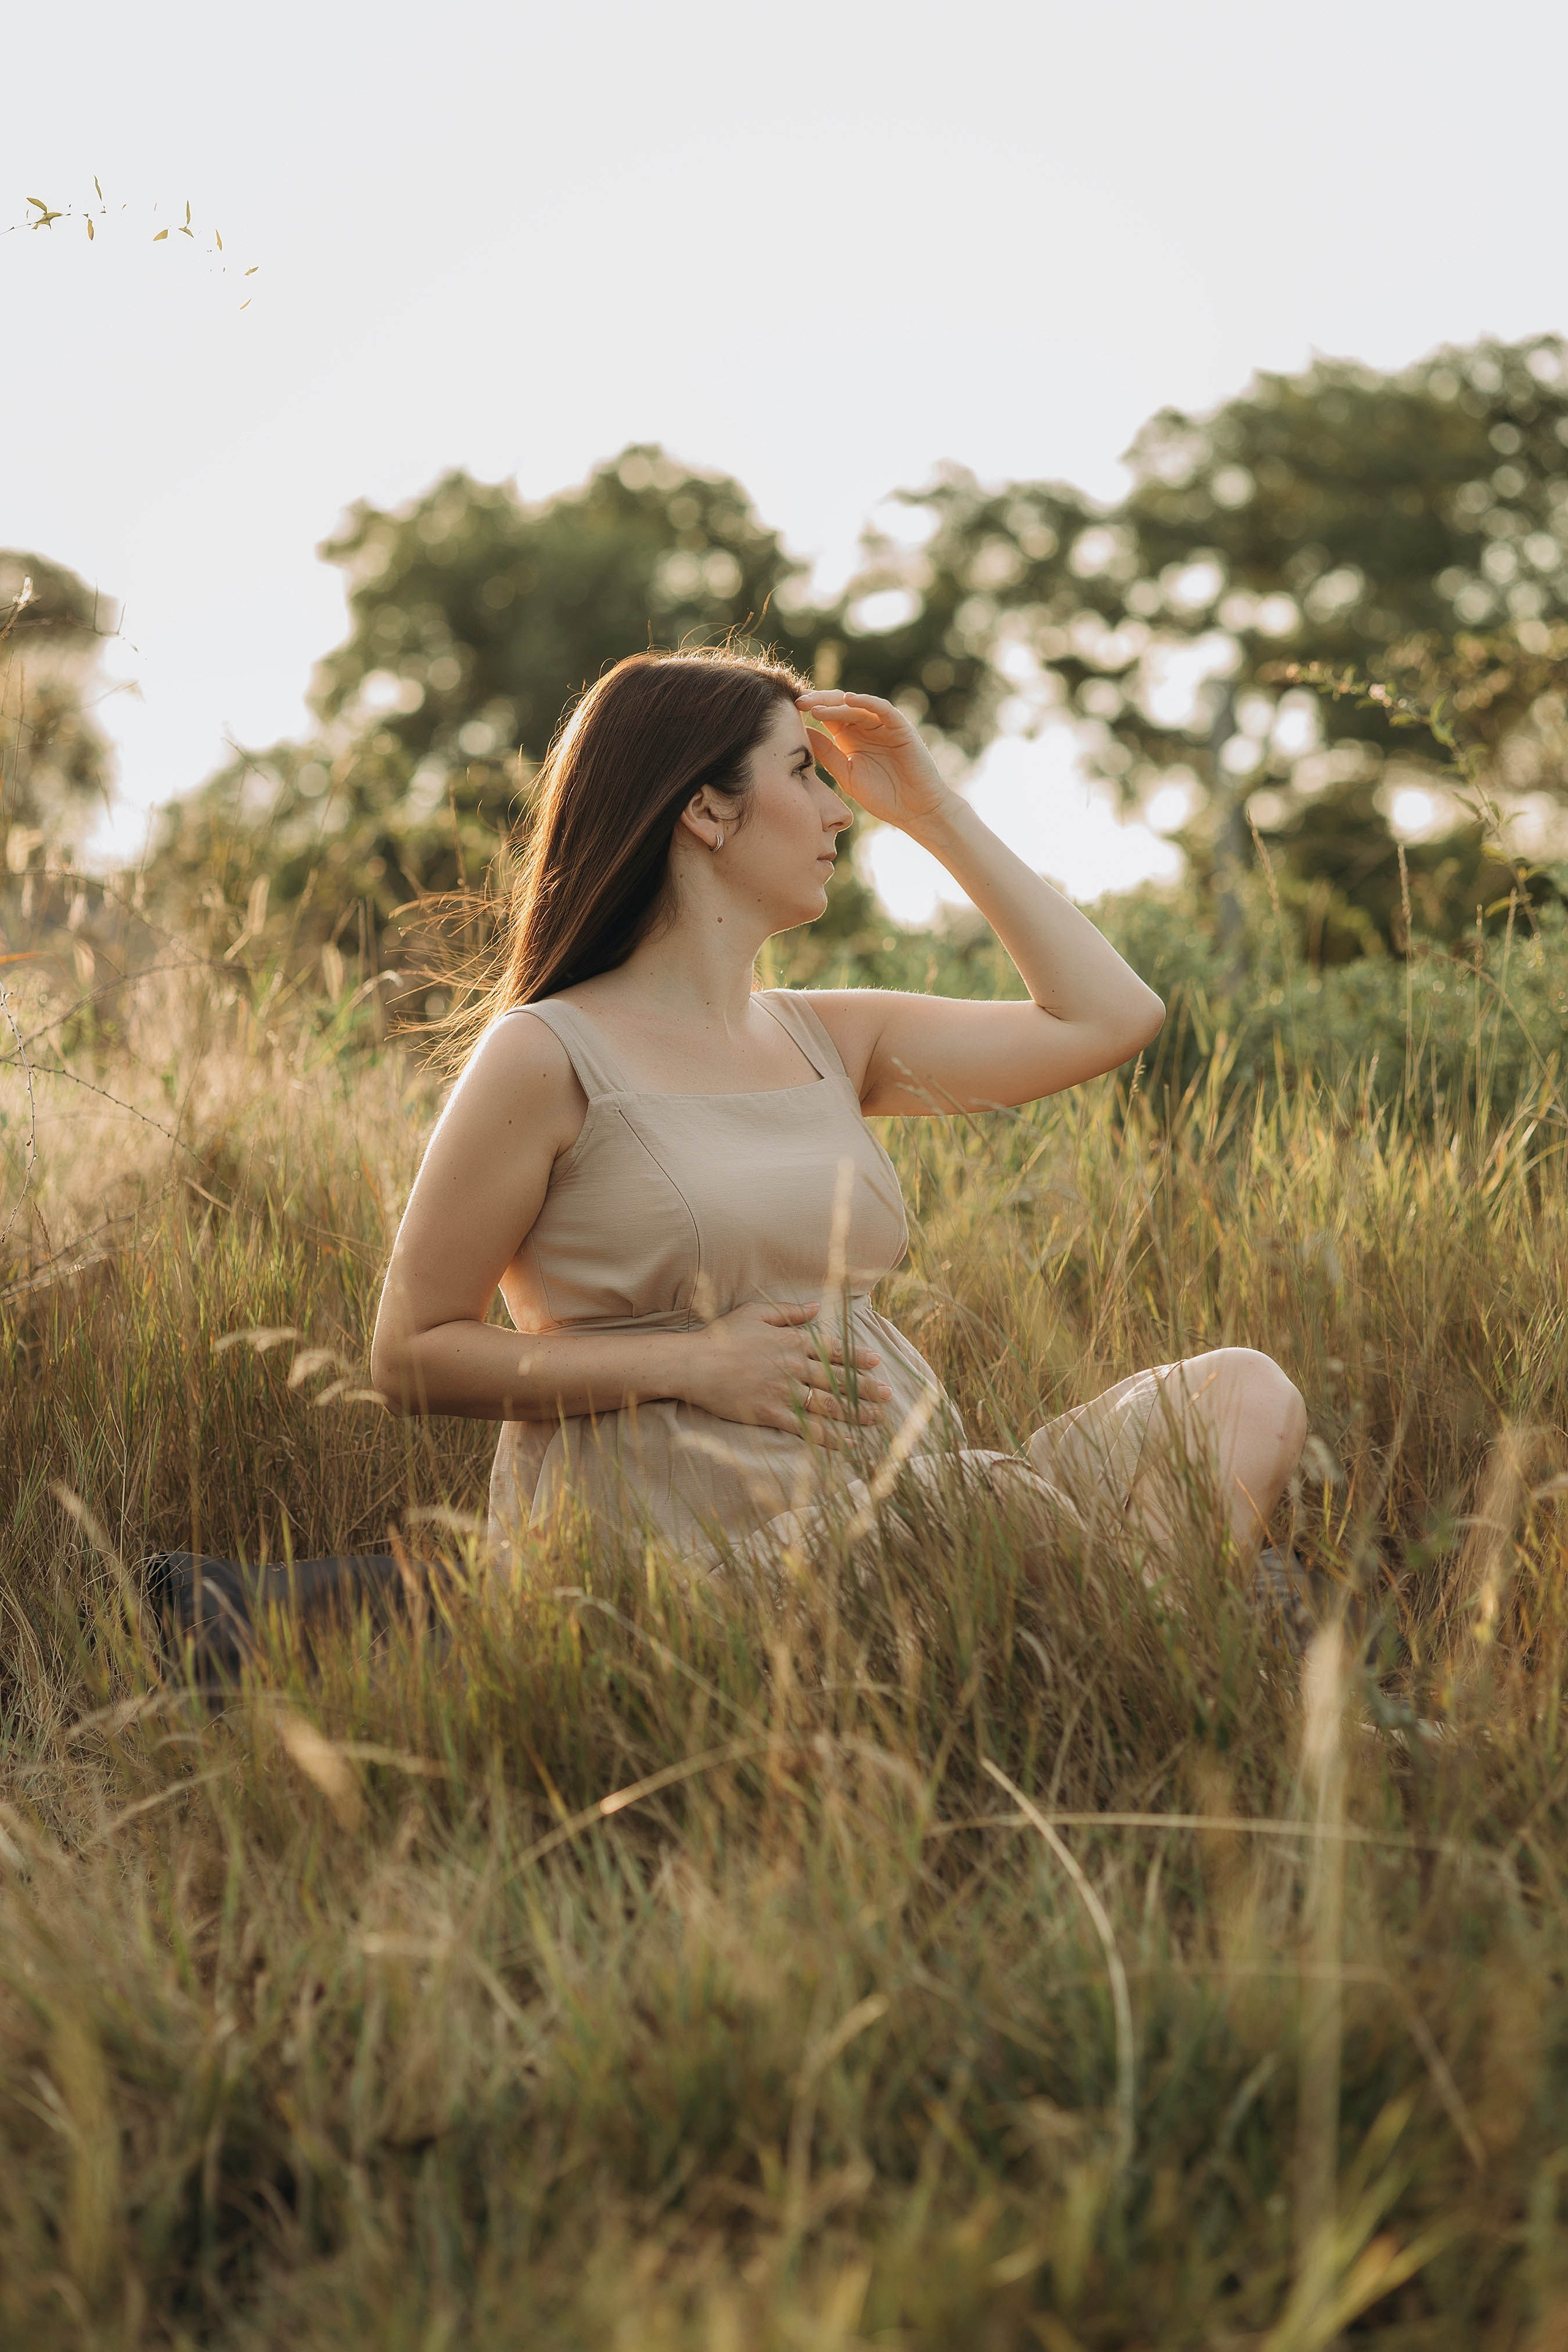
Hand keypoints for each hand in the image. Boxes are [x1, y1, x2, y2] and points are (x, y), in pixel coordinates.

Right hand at [679, 1299, 892, 1448]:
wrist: (694, 1363)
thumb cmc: (721, 1335)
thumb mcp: (756, 1313)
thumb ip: (789, 1313)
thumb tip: (816, 1307)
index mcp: (792, 1342)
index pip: (833, 1350)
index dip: (857, 1357)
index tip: (877, 1362)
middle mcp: (793, 1367)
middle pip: (837, 1380)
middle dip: (865, 1388)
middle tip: (888, 1395)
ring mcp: (784, 1392)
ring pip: (828, 1404)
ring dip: (855, 1413)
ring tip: (876, 1418)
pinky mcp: (771, 1414)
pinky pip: (806, 1428)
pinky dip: (829, 1436)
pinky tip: (847, 1443)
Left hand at [796, 689, 958, 837]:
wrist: (914, 811)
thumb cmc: (883, 797)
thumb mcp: (847, 775)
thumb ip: (827, 754)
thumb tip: (803, 732)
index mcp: (851, 738)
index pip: (828, 716)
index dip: (811, 711)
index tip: (789, 710)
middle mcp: (866, 728)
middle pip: (840, 706)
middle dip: (819, 702)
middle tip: (798, 702)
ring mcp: (884, 726)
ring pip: (858, 706)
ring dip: (836, 704)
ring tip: (815, 706)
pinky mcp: (900, 727)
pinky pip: (883, 709)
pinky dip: (867, 702)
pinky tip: (850, 699)